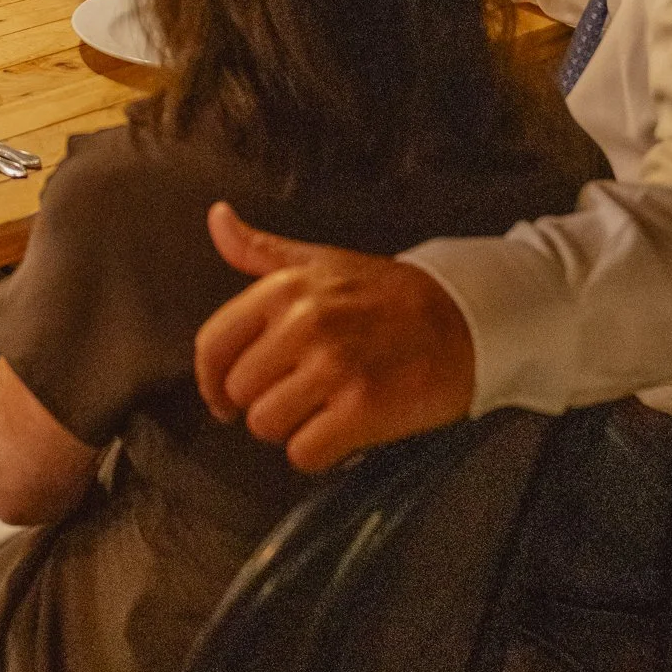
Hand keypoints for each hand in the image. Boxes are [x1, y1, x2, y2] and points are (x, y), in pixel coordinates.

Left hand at [194, 202, 475, 473]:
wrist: (462, 318)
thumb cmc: (386, 293)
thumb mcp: (319, 260)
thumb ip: (259, 249)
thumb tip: (217, 218)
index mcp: (284, 288)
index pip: (213, 344)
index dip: (210, 380)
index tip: (221, 397)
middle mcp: (304, 324)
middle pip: (240, 393)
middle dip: (262, 400)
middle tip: (296, 393)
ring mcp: (333, 367)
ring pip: (267, 426)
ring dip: (289, 428)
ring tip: (320, 408)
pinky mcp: (363, 408)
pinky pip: (305, 453)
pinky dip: (317, 452)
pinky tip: (337, 430)